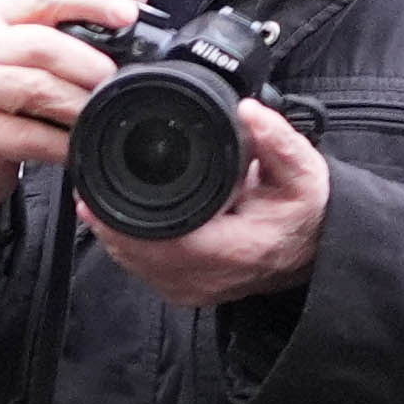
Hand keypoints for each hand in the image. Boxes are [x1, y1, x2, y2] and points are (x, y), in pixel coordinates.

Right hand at [0, 0, 151, 224]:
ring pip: (36, 88)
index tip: (128, 15)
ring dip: (78, 104)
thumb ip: (84, 12)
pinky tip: (76, 147)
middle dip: (88, 63)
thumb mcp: (35, 46)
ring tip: (99, 114)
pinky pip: (27, 135)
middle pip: (42, 44)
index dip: (91, 1)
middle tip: (115, 81)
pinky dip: (60, 144)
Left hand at [85, 93, 331, 311]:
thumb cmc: (306, 210)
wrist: (316, 248)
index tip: (96, 195)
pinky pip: (144, 272)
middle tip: (86, 189)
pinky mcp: (187, 293)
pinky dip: (128, 248)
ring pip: (136, 266)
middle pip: (138, 255)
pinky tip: (117, 223)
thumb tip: (249, 110)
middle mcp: (209, 278)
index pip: (163, 243)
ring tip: (95, 201)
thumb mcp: (303, 171)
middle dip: (109, 222)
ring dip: (114, 235)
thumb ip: (278, 140)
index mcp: (234, 249)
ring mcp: (196, 290)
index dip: (123, 221)